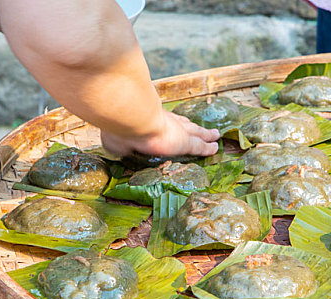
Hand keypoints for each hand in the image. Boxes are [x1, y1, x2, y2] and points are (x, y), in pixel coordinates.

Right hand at [100, 109, 219, 156]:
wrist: (131, 119)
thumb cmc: (119, 127)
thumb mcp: (114, 137)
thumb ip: (117, 142)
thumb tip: (115, 146)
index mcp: (150, 120)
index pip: (164, 121)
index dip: (173, 123)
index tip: (179, 123)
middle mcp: (166, 122)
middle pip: (183, 124)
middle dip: (191, 127)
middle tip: (200, 129)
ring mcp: (177, 131)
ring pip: (196, 132)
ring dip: (205, 134)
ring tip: (215, 136)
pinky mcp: (185, 142)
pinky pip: (200, 145)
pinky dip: (208, 146)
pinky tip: (215, 147)